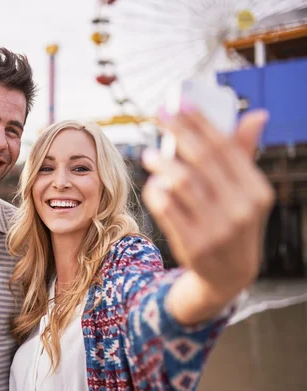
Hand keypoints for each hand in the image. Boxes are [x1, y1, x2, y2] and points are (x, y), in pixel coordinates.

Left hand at [141, 106, 274, 306]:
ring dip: (162, 163)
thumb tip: (256, 115)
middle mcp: (240, 209)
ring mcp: (217, 228)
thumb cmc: (233, 222)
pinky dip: (156, 191)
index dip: (200, 122)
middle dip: (178, 132)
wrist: (227, 274)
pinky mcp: (193, 243)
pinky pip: (166, 208)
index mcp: (257, 191)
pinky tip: (153, 184)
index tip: (180, 102)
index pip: (225, 147)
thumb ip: (244, 155)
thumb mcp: (246, 194)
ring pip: (182, 182)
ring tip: (148, 155)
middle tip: (159, 116)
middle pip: (203, 159)